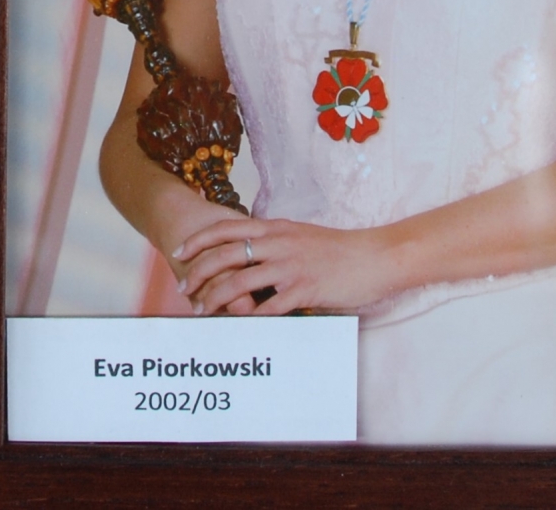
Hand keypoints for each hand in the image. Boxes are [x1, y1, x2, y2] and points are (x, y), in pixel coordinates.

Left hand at [173, 216, 398, 315]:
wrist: (375, 256)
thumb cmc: (339, 250)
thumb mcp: (301, 237)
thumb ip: (275, 243)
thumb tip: (251, 255)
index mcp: (275, 228)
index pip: (226, 228)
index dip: (199, 240)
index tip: (180, 251)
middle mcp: (278, 243)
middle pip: (225, 255)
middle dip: (199, 272)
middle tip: (184, 287)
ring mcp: (291, 266)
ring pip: (240, 283)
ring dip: (217, 299)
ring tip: (203, 310)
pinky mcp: (305, 288)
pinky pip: (270, 306)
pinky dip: (251, 318)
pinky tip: (238, 327)